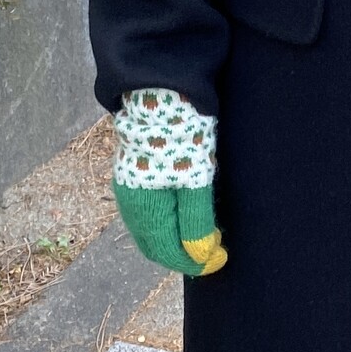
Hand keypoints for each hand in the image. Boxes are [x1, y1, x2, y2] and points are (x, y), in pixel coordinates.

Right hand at [112, 89, 227, 276]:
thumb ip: (196, 220)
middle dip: (183, 253)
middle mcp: (130, 200)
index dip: (194, 261)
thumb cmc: (182, 135)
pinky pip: (150, 209)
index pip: (165, 250)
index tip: (220, 261)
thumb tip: (201, 256)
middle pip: (155, 242)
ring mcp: (130, 184)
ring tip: (205, 234)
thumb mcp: (196, 179)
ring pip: (151, 226)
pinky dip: (169, 220)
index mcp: (142, 206)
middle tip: (213, 253)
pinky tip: (187, 212)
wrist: (163, 89)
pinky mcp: (137, 169)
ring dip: (176, 237)